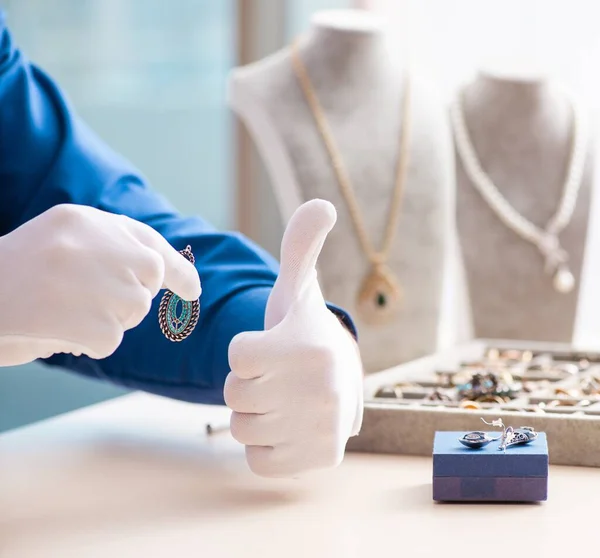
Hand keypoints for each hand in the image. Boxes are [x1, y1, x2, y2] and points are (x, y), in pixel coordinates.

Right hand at [0, 204, 200, 365]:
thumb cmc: (13, 276)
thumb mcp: (60, 243)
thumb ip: (109, 246)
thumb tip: (160, 273)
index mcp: (83, 220)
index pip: (149, 242)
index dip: (177, 268)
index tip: (194, 289)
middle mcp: (93, 243)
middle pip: (147, 280)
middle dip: (129, 297)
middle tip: (86, 300)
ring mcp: (91, 279)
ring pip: (132, 311)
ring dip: (105, 320)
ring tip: (60, 310)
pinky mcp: (88, 319)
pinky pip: (111, 339)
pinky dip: (89, 342)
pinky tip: (56, 329)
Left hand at [224, 199, 363, 477]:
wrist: (339, 378)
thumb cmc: (305, 331)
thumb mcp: (297, 289)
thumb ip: (299, 246)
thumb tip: (321, 204)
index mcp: (308, 347)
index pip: (236, 355)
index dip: (246, 350)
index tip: (272, 346)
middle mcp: (321, 390)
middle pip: (235, 393)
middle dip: (247, 383)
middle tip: (277, 374)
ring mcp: (322, 428)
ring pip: (243, 428)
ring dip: (254, 413)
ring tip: (282, 397)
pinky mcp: (320, 459)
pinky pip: (258, 460)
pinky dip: (264, 445)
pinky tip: (287, 425)